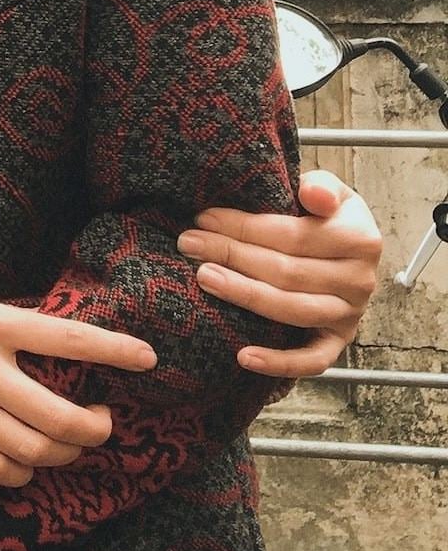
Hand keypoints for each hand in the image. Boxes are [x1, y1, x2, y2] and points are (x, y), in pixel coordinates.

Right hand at [0, 270, 137, 487]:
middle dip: (95, 429)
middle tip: (102, 422)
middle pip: (60, 417)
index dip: (116, 350)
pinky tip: (23, 461)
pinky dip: (19, 472)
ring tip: (68, 443)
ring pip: (31, 450)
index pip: (67, 338)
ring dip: (61, 454)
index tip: (149, 359)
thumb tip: (36, 337)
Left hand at [180, 170, 381, 378]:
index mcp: (361, 239)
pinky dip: (280, 363)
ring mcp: (349, 315)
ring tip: (204, 277)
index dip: (245, 228)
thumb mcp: (330, 192)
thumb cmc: (327, 218)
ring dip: (244, 295)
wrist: (350, 251)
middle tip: (189, 244)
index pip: (293, 236)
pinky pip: (312, 360)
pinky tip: (243, 356)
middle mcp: (360, 281)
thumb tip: (311, 192)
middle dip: (231, 255)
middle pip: (286, 272)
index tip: (204, 218)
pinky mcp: (337, 342)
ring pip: (291, 310)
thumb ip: (321, 187)